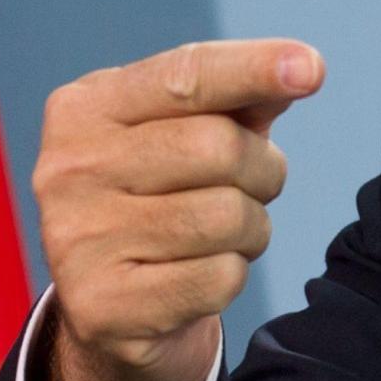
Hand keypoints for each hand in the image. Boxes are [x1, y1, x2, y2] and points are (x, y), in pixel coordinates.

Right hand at [29, 37, 320, 380]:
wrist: (113, 312)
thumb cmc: (161, 201)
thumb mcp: (190, 136)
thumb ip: (238, 100)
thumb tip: (299, 70)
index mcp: (83, 108)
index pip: (183, 76)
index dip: (252, 68)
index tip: (311, 68)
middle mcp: (68, 168)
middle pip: (218, 147)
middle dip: (262, 169)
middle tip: (253, 188)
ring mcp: (76, 240)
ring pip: (227, 216)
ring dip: (252, 228)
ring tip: (225, 236)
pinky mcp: (102, 306)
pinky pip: (219, 278)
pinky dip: (232, 276)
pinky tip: (199, 275)